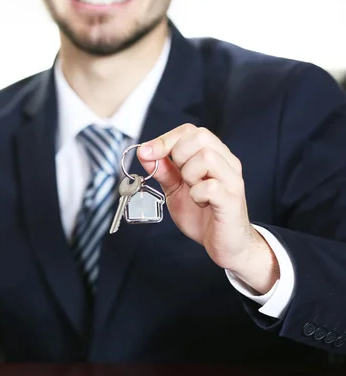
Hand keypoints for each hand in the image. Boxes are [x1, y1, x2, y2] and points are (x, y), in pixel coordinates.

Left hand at [137, 123, 278, 293]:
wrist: (225, 245)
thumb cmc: (203, 215)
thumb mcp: (175, 190)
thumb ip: (163, 171)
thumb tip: (144, 152)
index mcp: (213, 156)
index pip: (190, 131)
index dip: (165, 139)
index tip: (146, 153)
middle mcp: (226, 163)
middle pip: (201, 136)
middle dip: (178, 155)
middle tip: (179, 177)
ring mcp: (231, 180)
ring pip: (206, 157)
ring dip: (189, 175)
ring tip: (192, 190)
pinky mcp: (232, 200)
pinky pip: (211, 187)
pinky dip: (198, 195)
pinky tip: (200, 203)